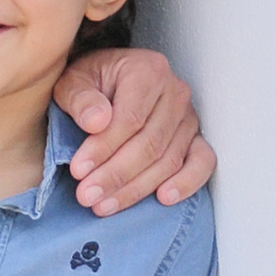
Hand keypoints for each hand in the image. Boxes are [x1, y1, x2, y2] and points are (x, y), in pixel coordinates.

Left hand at [54, 44, 212, 216]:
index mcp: (147, 71)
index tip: (78, 170)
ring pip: (169, 160)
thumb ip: (80, 99)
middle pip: (149, 143)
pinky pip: (202, 162)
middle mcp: (174, 92)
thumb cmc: (92, 83)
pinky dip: (186, 183)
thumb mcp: (73, 82)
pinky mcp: (196, 138)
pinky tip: (164, 198)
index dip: (104, 148)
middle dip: (116, 175)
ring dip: (137, 188)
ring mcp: (188, 117)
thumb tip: (97, 122)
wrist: (112, 80)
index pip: (129, 118)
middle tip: (87, 195)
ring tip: (105, 205)